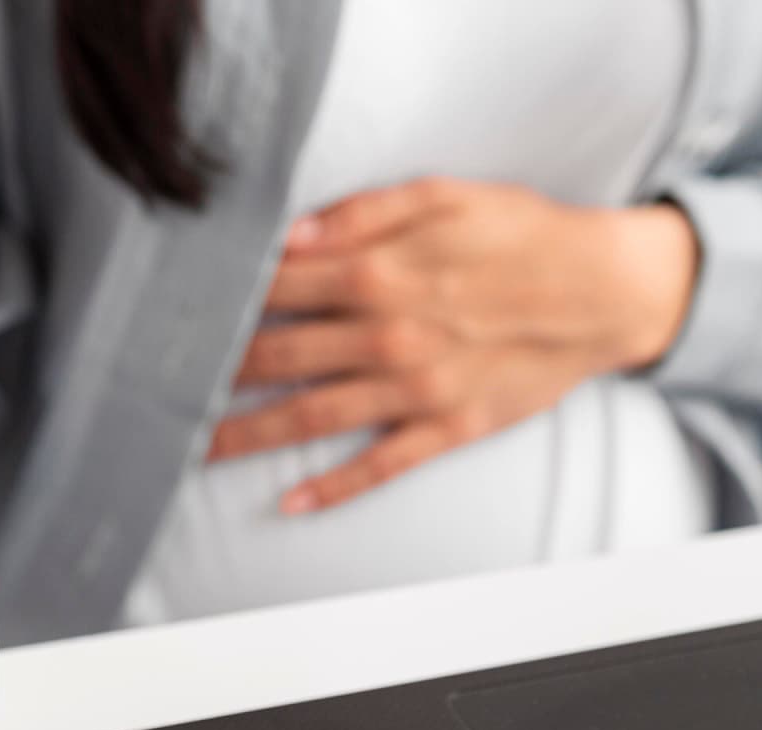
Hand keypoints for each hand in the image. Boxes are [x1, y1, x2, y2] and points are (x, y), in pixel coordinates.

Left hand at [209, 177, 696, 512]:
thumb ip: (364, 212)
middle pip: (278, 356)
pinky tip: (290, 501)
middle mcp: (388, 334)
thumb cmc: (523, 236)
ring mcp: (416, 388)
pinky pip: (381, 464)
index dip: (222, 298)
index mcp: (381, 272)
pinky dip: (334, 485)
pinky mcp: (448, 426)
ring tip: (193, 447)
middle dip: (214, 371)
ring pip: (313, 415)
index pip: (277, 288)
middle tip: (157, 385)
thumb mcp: (446, 195)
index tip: (175, 309)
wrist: (604, 291)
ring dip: (249, 434)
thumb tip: (293, 234)